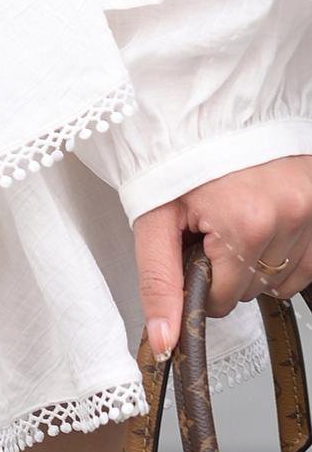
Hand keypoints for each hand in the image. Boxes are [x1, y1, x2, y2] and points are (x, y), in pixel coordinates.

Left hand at [132, 155, 311, 360]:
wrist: (211, 109)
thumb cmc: (182, 158)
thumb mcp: (154, 219)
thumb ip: (159, 282)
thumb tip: (166, 341)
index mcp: (245, 222)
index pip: (224, 299)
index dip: (201, 281)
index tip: (193, 248)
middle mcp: (287, 216)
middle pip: (253, 289)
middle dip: (227, 268)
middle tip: (210, 226)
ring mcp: (310, 211)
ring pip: (281, 278)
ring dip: (256, 262)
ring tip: (236, 220)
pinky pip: (306, 261)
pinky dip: (283, 253)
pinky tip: (262, 224)